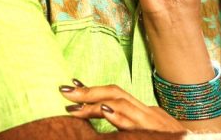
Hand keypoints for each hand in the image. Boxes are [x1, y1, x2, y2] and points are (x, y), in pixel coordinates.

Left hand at [59, 81, 183, 131]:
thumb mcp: (152, 134)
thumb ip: (133, 127)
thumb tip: (110, 118)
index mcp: (147, 113)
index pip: (117, 95)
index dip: (94, 90)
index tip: (73, 87)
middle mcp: (149, 113)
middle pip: (117, 93)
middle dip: (90, 91)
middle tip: (65, 91)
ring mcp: (152, 122)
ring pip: (122, 104)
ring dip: (95, 103)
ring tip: (74, 106)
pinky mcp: (155, 133)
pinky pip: (134, 124)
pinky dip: (119, 116)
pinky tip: (104, 111)